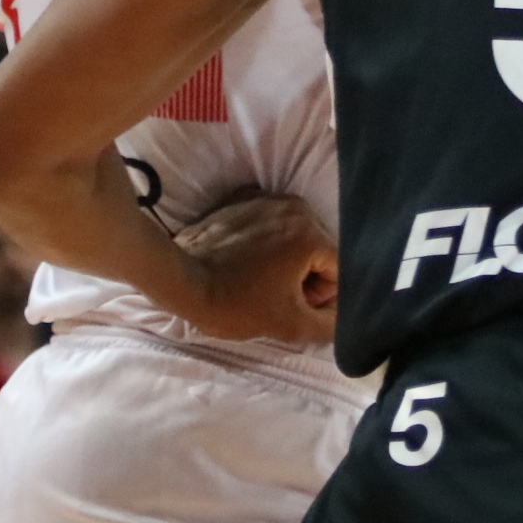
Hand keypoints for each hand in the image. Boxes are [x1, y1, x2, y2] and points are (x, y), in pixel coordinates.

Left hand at [171, 192, 338, 345]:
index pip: (339, 270)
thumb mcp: (289, 325)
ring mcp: (264, 198)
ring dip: (288, 261)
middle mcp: (293, 205)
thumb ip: (329, 325)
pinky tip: (247, 262)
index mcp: (309, 232)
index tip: (294, 307)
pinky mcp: (240, 199)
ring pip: (295, 236)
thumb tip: (341, 317)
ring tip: (260, 280)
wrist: (180, 281)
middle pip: (319, 250)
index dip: (321, 297)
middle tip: (276, 297)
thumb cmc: (236, 303)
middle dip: (306, 277)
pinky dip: (266, 242)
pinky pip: (270, 223)